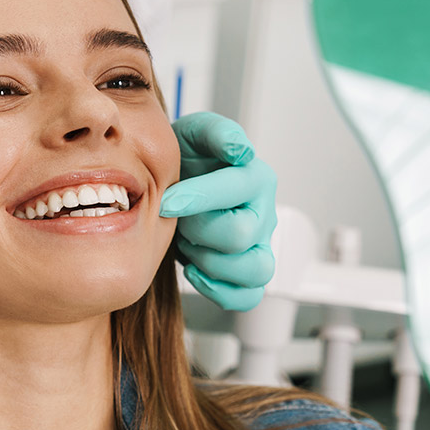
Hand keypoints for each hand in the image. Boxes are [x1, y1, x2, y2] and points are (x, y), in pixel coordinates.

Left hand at [161, 112, 276, 310]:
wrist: (175, 184)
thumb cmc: (186, 160)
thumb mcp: (194, 133)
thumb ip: (216, 133)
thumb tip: (239, 150)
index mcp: (255, 178)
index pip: (236, 191)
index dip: (197, 198)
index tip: (166, 201)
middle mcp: (263, 213)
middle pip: (240, 236)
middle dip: (198, 230)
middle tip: (177, 220)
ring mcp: (259, 246)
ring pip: (255, 271)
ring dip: (211, 262)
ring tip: (189, 244)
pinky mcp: (247, 272)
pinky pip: (248, 296)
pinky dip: (220, 290)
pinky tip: (194, 270)